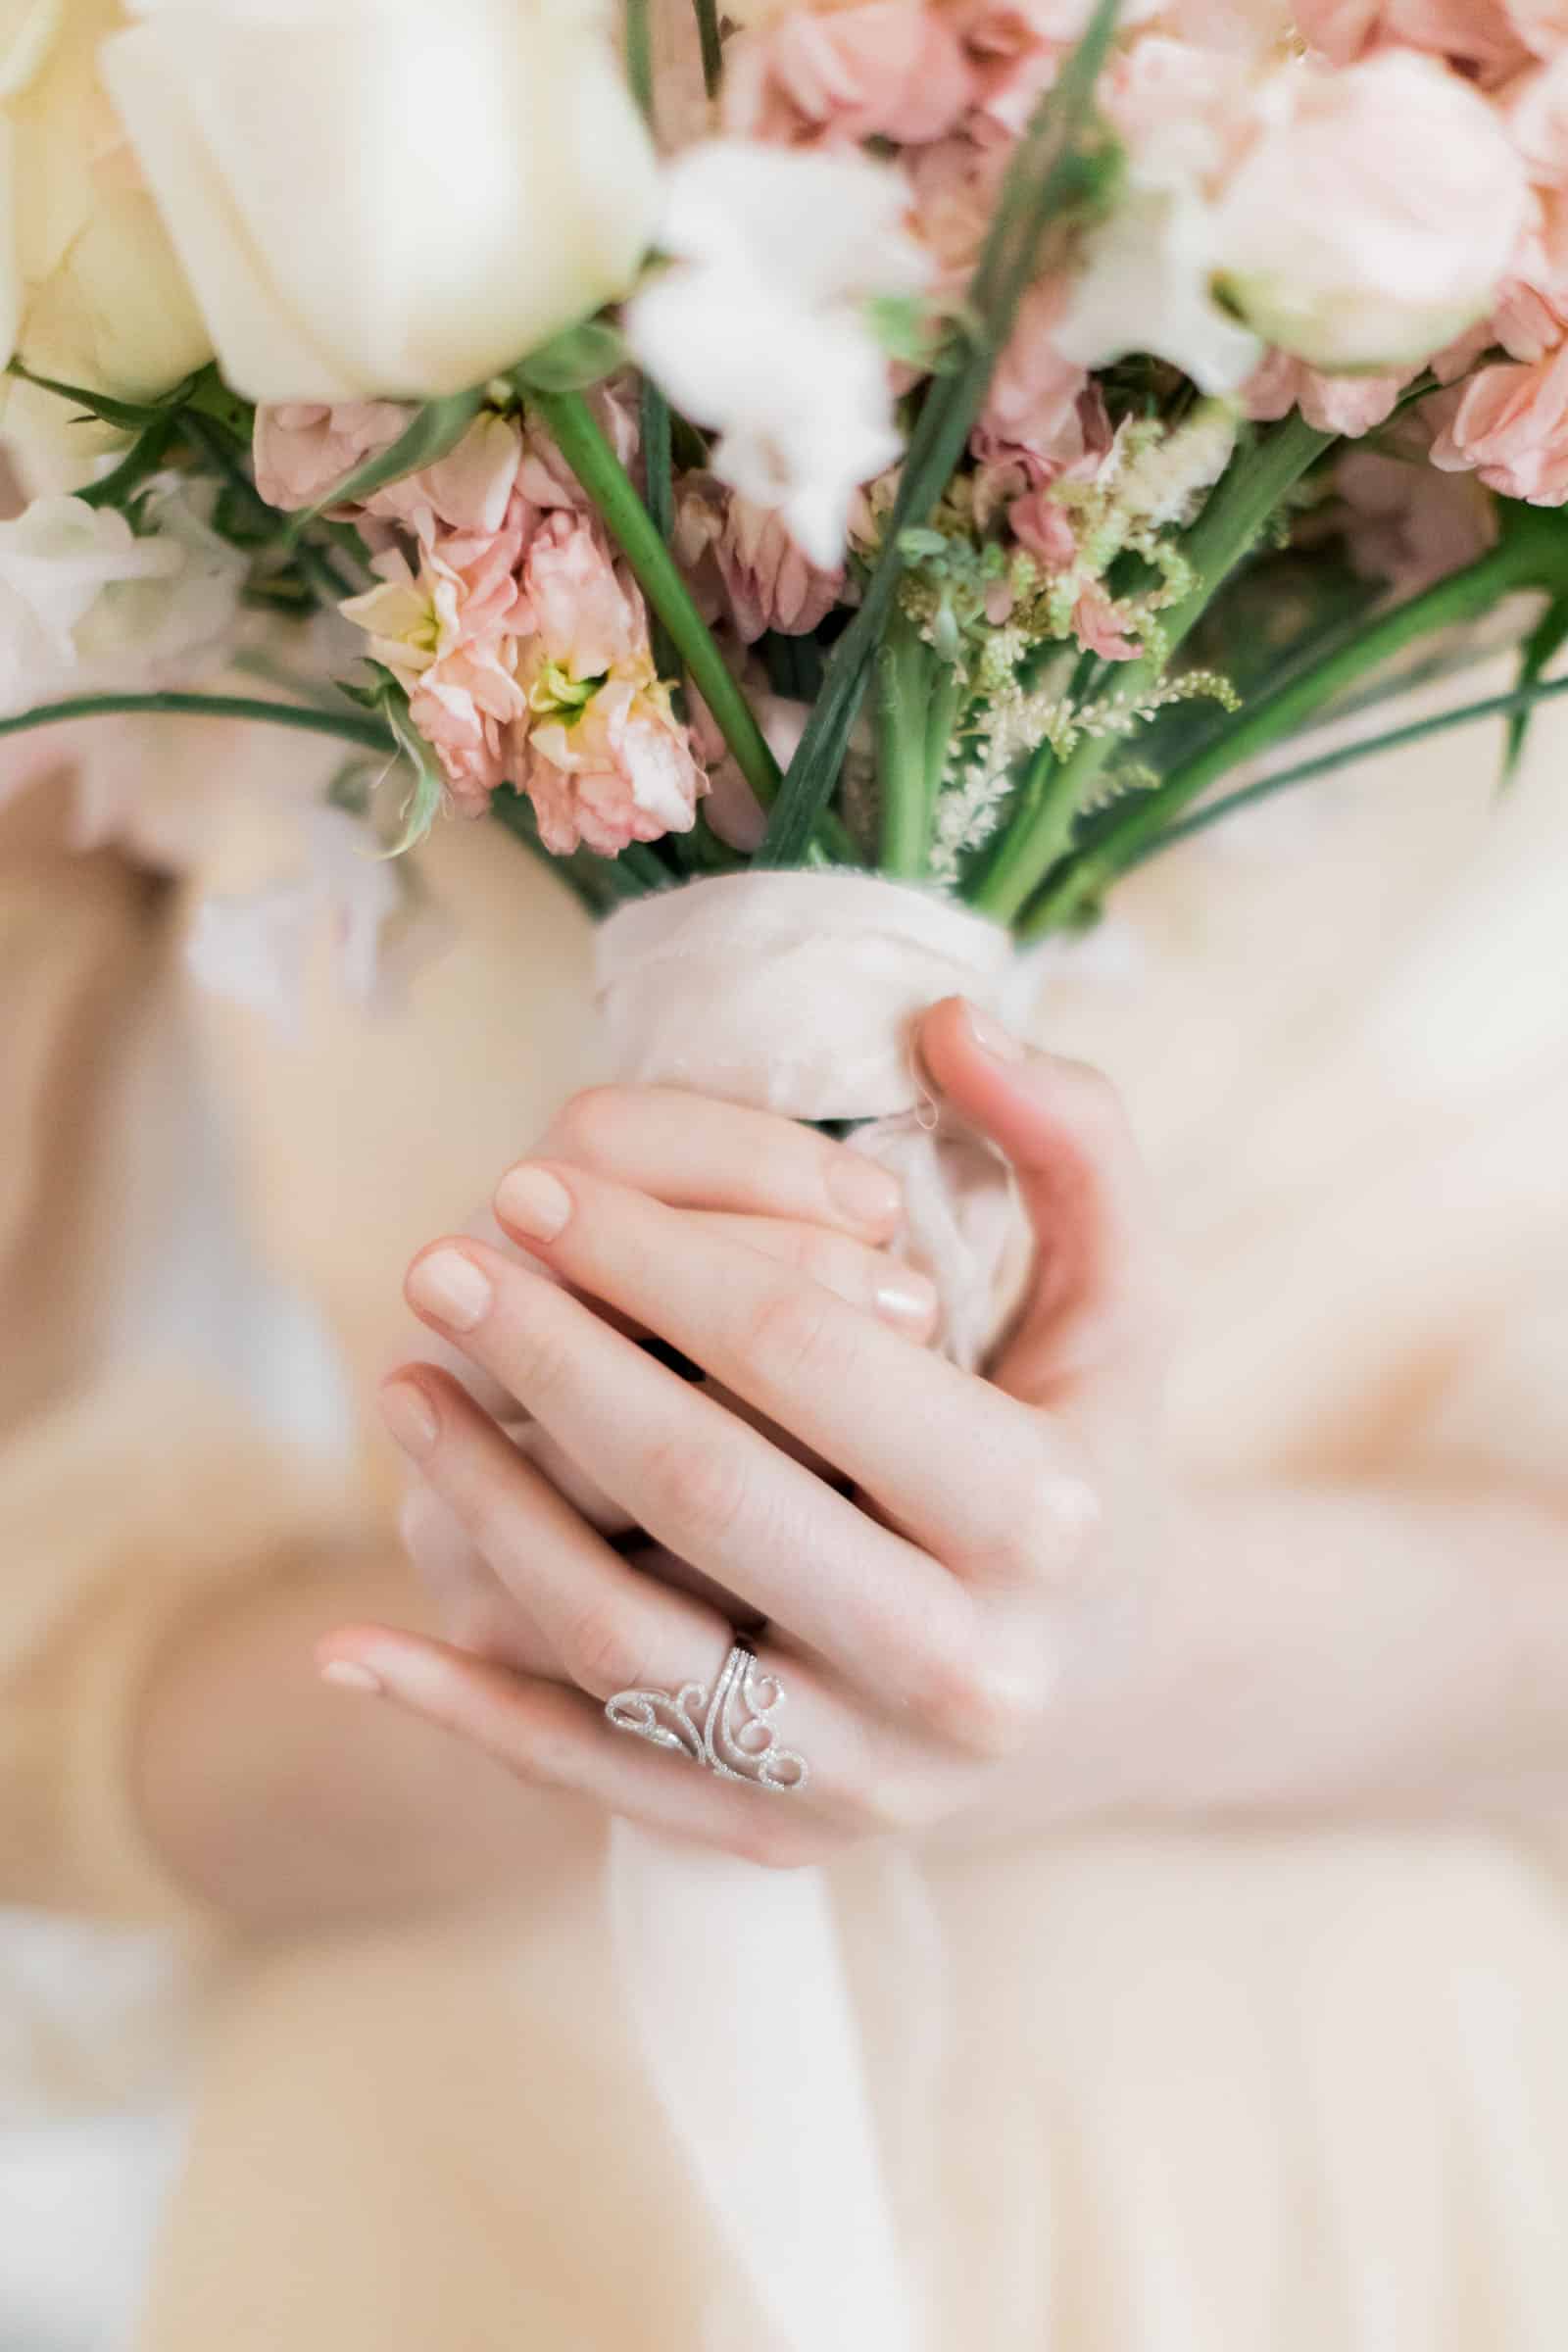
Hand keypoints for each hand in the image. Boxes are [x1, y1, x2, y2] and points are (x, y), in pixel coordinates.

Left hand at [320, 997, 1168, 1865]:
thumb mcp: (1125, 1297)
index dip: (655, 1253)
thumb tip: (949, 1020)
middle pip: (705, 1494)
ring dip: (489, 1508)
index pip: (809, 1354)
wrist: (1097, 1678)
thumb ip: (1075, 1142)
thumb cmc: (1087, 1452)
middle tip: (443, 1259)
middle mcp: (961, 1672)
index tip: (532, 1179)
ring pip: (628, 1646)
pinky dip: (468, 1717)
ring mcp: (863, 1776)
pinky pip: (595, 1779)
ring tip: (406, 1383)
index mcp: (1045, 1517)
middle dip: (554, 1357)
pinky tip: (356, 1644)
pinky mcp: (776, 1839)